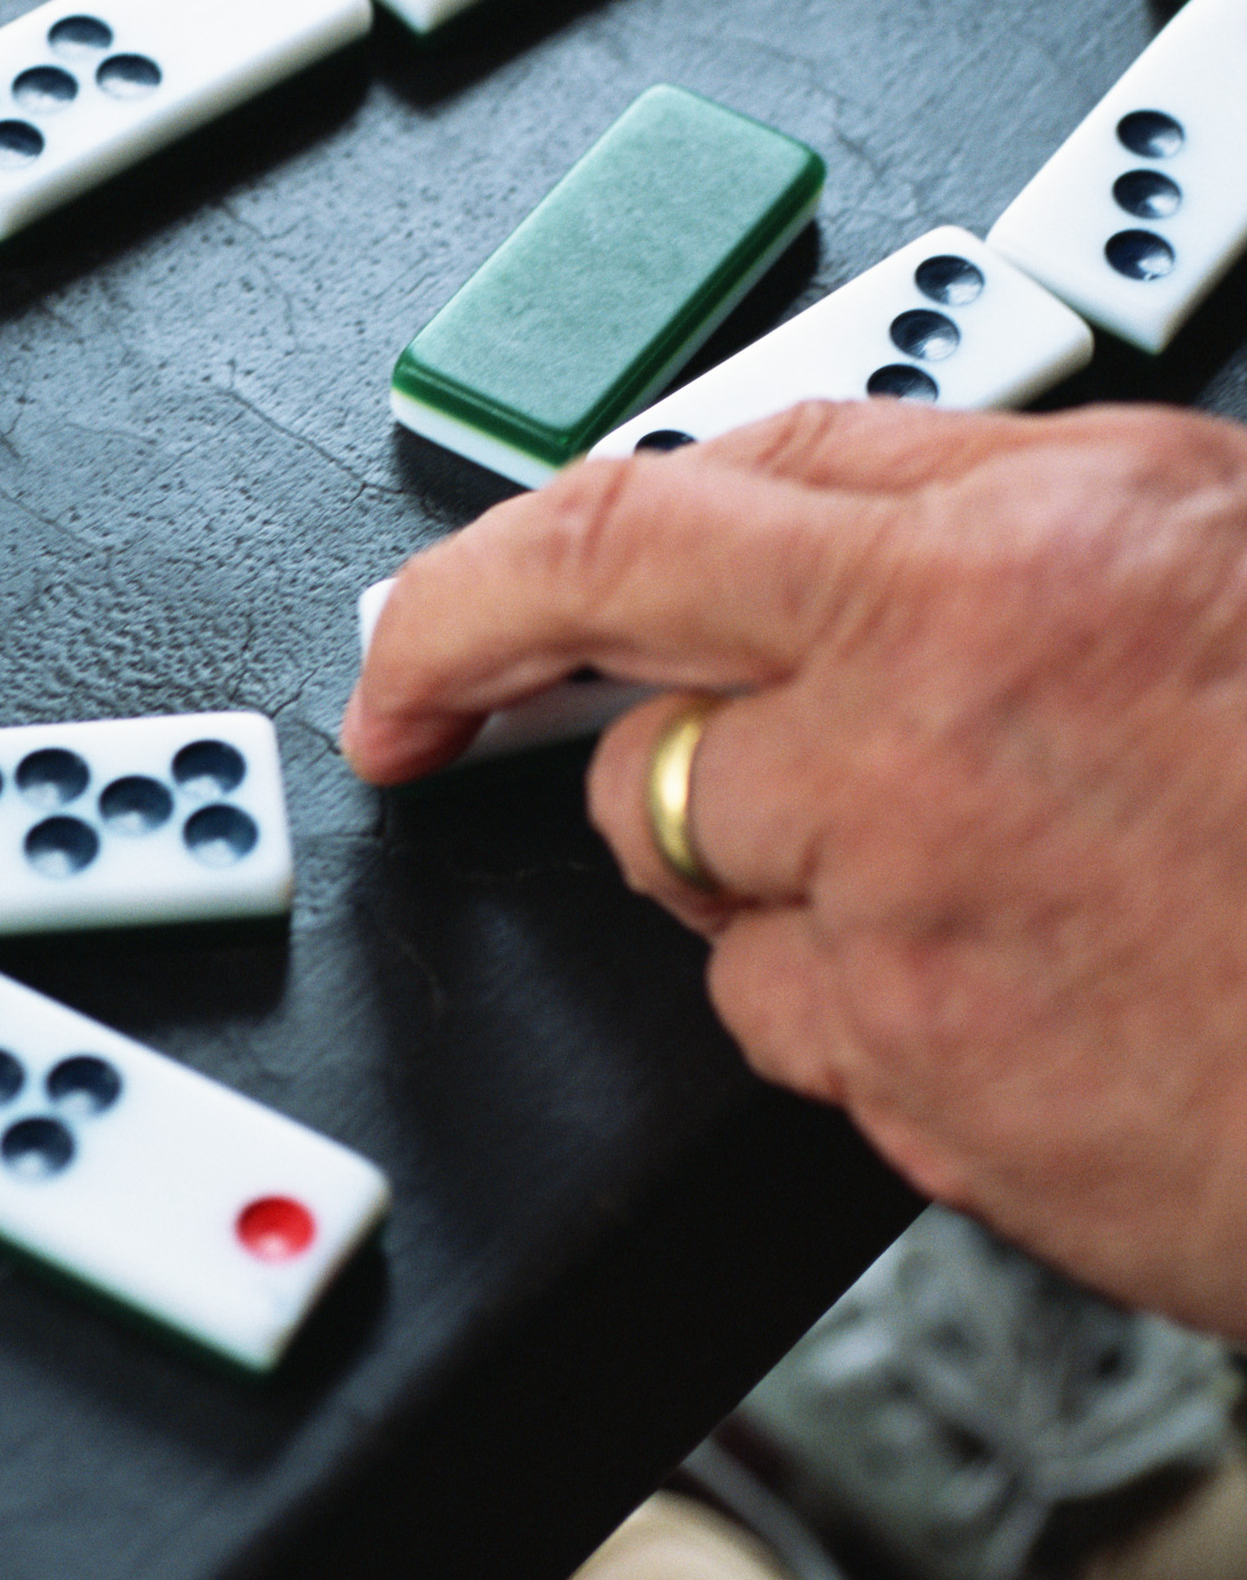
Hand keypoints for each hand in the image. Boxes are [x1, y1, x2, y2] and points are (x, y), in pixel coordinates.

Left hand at [343, 400, 1246, 1342]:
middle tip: (626, 769)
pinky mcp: (922, 1080)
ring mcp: (910, 906)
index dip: (489, 577)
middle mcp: (931, 708)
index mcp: (1009, 545)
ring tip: (985, 880)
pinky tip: (1013, 992)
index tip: (412, 639)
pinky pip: (784, 1023)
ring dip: (782, 875)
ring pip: (697, 873)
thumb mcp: (1212, 539)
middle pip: (636, 711)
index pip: (646, 511)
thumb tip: (790, 499)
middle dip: (609, 737)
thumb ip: (980, 500)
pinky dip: (855, 1010)